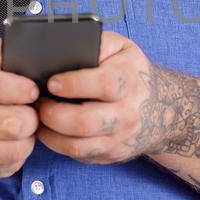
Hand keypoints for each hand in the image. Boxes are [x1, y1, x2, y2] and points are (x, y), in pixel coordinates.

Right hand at [0, 38, 39, 178]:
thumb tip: (32, 51)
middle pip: (11, 124)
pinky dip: (17, 156)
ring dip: (27, 140)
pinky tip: (12, 142)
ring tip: (23, 129)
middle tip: (29, 111)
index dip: (21, 89)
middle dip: (31, 117)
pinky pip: (8, 167)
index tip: (32, 90)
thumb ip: (4, 49)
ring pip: (13, 151)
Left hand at [35, 31, 161, 164]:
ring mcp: (119, 138)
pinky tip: (48, 130)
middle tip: (38, 102)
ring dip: (49, 133)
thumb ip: (96, 44)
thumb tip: (63, 48)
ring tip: (38, 117)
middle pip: (85, 122)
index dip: (74, 84)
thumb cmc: (130, 72)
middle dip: (53, 114)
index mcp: (130, 81)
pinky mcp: (110, 154)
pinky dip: (56, 144)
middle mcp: (127, 114)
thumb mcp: (121, 49)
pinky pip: (78, 154)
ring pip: (78, 145)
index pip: (103, 85)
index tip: (52, 82)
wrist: (161, 109)